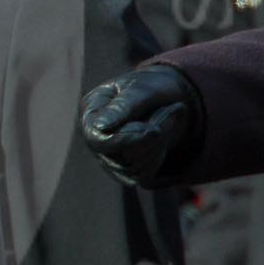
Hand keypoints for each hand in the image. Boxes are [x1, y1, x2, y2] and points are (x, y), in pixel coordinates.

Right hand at [79, 64, 203, 186]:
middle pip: (119, 156)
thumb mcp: (141, 89)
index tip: (153, 130)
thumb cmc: (152, 88)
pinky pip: (143, 176)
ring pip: (134, 167)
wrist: (169, 97)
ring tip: (167, 118)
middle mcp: (95, 139)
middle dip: (150, 137)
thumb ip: (122, 106)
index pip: (97, 139)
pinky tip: (162, 138)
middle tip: (172, 110)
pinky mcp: (125, 172)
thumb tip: (99, 126)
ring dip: (158, 144)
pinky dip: (158, 156)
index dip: (125, 138)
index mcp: (91, 113)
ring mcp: (108, 157)